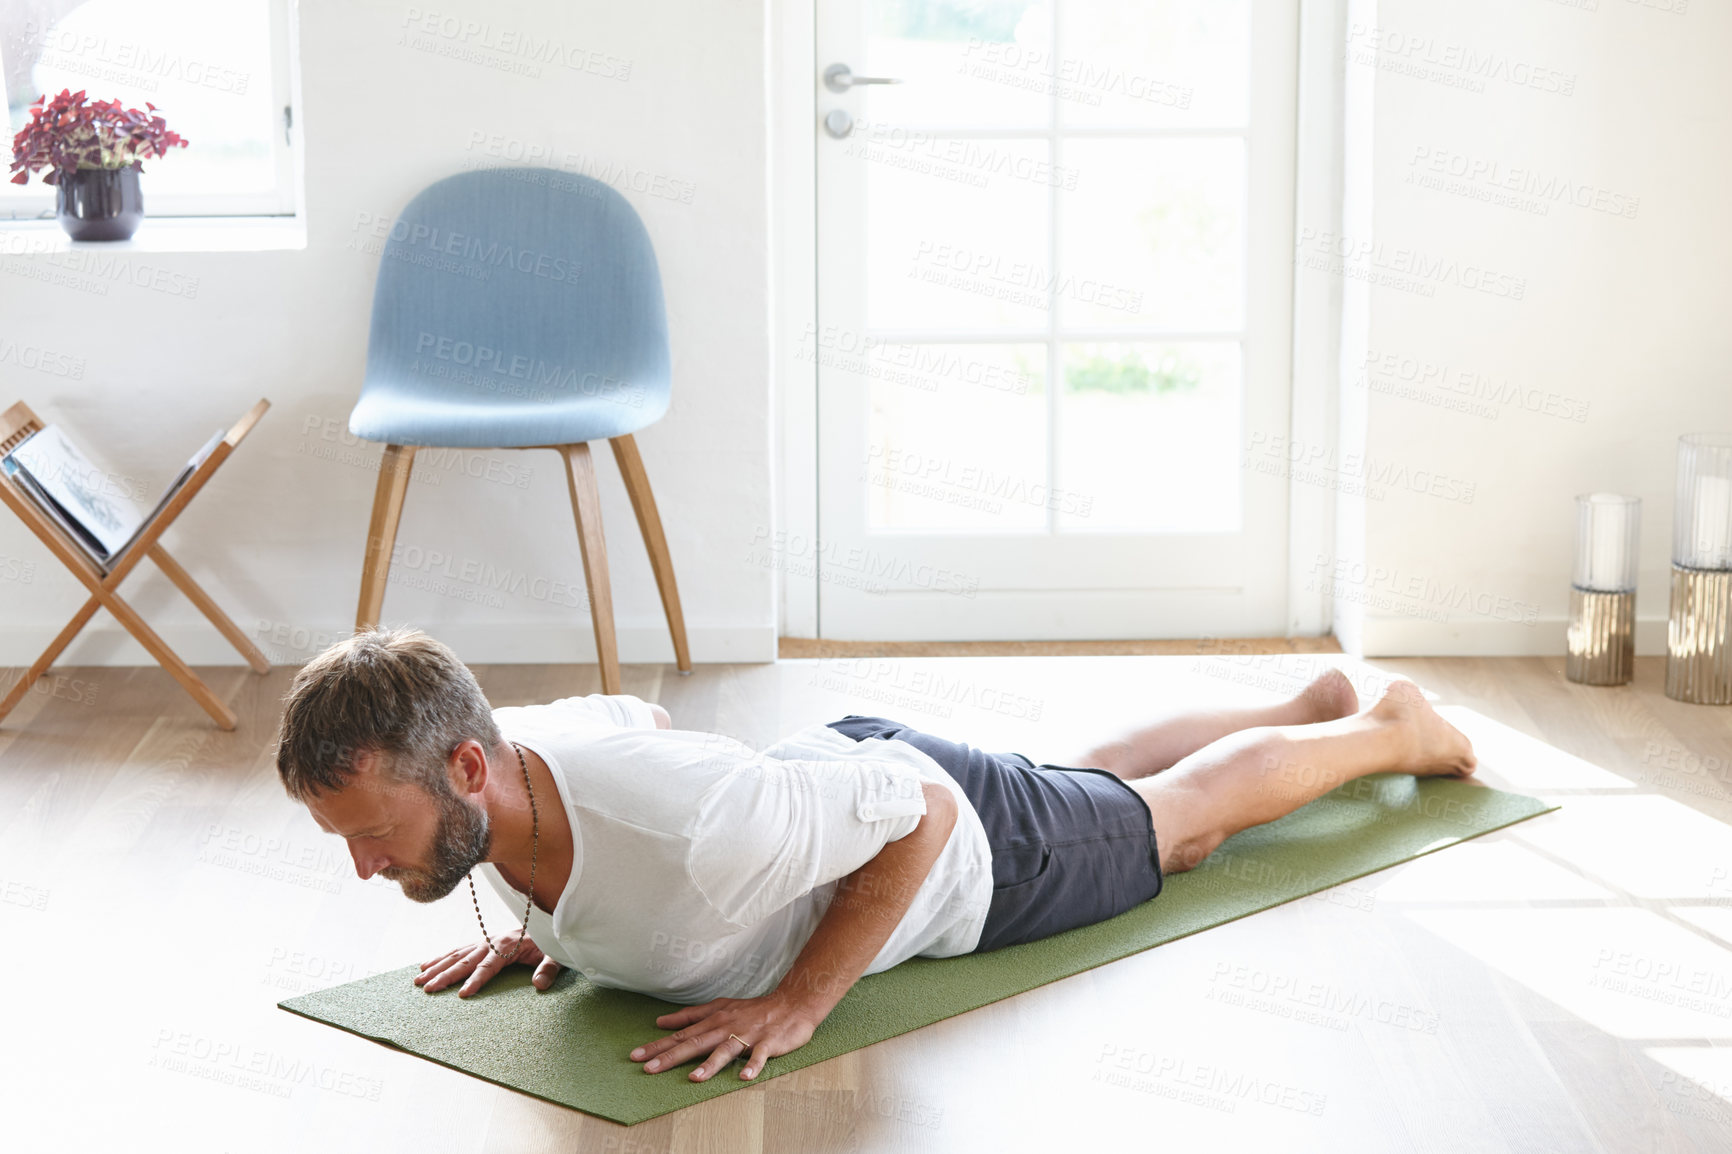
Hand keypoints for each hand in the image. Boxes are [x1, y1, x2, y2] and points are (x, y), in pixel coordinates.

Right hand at [413, 929, 560, 996]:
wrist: (550, 925)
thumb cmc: (551, 943)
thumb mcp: (556, 956)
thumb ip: (548, 970)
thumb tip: (539, 985)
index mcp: (509, 945)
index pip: (488, 966)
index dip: (476, 980)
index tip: (463, 994)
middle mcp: (493, 942)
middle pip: (465, 960)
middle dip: (446, 975)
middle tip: (428, 989)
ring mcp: (485, 942)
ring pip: (456, 955)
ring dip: (437, 967)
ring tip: (419, 980)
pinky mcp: (482, 943)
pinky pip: (458, 950)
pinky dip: (441, 957)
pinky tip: (426, 965)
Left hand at [628, 991, 821, 1081]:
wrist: (791, 1004)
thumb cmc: (753, 1009)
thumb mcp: (719, 1007)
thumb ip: (690, 1015)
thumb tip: (661, 1021)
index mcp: (714, 1020)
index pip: (682, 1034)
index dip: (659, 1045)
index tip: (636, 1056)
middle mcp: (727, 1027)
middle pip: (696, 1042)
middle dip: (671, 1056)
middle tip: (649, 1068)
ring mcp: (747, 1035)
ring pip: (726, 1050)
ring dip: (711, 1064)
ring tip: (695, 1078)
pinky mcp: (767, 1043)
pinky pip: (759, 1056)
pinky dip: (752, 1066)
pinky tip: (744, 1077)